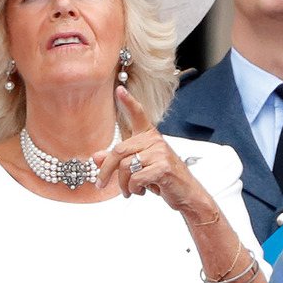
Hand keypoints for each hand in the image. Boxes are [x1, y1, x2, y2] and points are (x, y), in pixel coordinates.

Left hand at [93, 86, 212, 214]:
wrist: (186, 192)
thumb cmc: (163, 178)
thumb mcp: (138, 168)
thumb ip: (118, 161)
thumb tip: (96, 157)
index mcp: (149, 136)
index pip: (139, 114)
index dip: (128, 102)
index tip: (119, 90)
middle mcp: (155, 141)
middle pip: (119, 151)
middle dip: (106, 170)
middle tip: (101, 183)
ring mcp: (160, 153)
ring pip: (126, 167)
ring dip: (123, 184)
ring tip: (129, 190)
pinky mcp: (163, 167)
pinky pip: (136, 178)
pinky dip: (133, 188)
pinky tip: (141, 191)